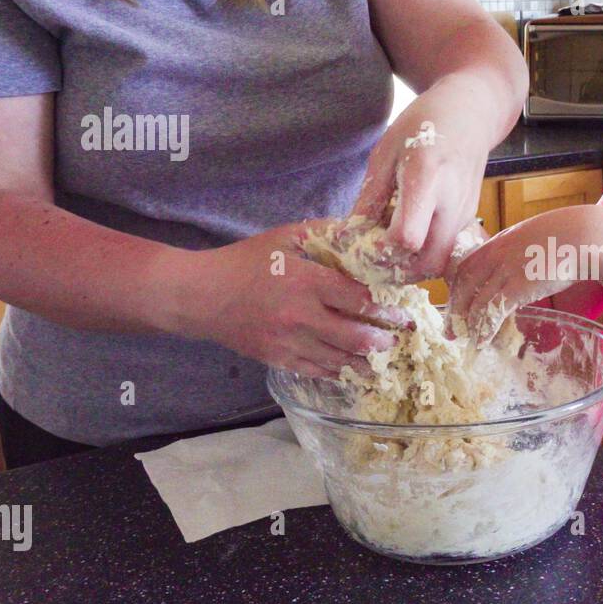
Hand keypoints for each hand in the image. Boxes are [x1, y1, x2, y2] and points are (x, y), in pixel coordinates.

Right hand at [180, 223, 409, 378]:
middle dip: (385, 340)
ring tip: (386, 358)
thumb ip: (325, 233)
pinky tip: (357, 370)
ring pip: (341, 361)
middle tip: (399, 337)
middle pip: (357, 336)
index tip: (403, 311)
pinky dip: (342, 373)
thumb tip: (363, 230)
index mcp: (306, 282)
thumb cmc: (244, 262)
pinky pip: (319, 372)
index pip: (359, 299)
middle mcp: (301, 316)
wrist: (199, 296)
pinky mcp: (279, 360)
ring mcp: (289, 343)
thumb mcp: (285, 237)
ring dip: (369, 362)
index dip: (387, 308)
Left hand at [353, 106, 489, 281]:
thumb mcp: (385, 153)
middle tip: (373, 256)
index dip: (382, 249)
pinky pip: (446, 249)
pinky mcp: (469, 219)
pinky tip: (407, 234)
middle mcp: (452, 203)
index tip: (363, 240)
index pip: (408, 237)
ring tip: (388, 247)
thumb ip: (370, 197)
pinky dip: (424, 253)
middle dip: (398, 269)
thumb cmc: (423, 125)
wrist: (470, 113)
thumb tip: (350, 236)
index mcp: (427, 179)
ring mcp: (465, 214)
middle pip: (428, 263)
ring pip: (439, 262)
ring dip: (412, 266)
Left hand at [448, 206, 602, 344]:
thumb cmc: (569, 235)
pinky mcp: (518, 287)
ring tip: (466, 339)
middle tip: (451, 329)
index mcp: (500, 241)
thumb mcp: (536, 236)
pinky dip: (485, 329)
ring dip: (468, 324)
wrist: (585, 235)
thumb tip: (524, 265)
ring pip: (476, 301)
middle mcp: (496, 255)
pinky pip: (493, 311)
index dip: (458, 286)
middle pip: (464, 285)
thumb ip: (522, 250)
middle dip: (455, 309)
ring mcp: (505, 271)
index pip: (467, 265)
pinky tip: (482, 341)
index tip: (456, 302)